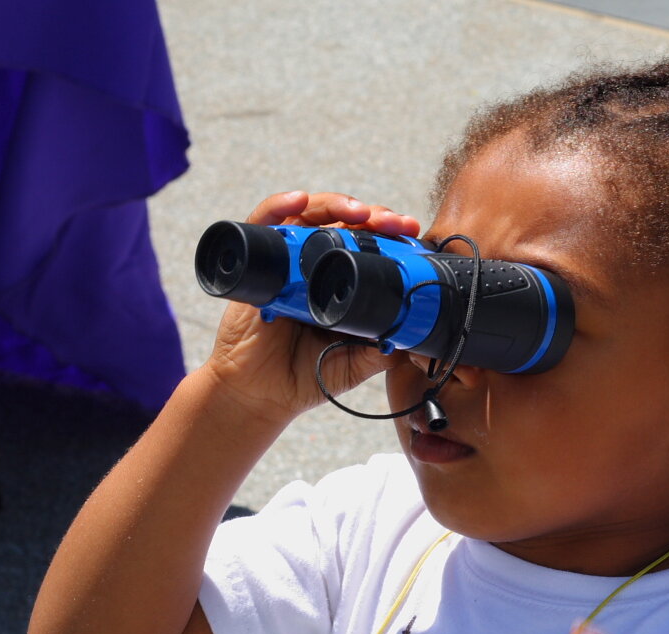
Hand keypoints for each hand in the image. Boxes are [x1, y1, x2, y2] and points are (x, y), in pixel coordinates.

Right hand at [204, 190, 420, 423]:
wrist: (261, 397)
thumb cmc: (304, 377)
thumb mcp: (355, 365)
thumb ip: (381, 350)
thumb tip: (412, 336)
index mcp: (339, 283)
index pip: (366, 245)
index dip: (389, 235)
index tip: (411, 234)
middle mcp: (313, 267)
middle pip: (342, 223)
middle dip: (373, 215)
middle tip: (395, 223)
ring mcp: (285, 263)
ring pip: (309, 215)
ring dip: (336, 204)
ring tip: (359, 211)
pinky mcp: (256, 266)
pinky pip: (262, 225)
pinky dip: (278, 207)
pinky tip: (299, 201)